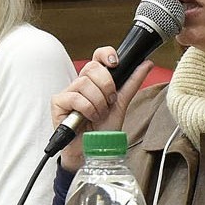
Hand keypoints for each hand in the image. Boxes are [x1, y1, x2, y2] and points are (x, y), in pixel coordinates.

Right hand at [48, 46, 153, 170]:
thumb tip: (147, 64)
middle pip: (91, 67)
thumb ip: (132, 83)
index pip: (97, 56)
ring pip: (84, 83)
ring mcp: (68, 92)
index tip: (115, 63)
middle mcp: (81, 83)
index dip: (105, 54)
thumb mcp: (121, 104)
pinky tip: (88, 118)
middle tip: (109, 102)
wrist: (93, 150)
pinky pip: (75, 97)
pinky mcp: (58, 103)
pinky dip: (87, 109)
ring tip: (98, 115)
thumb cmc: (103, 129)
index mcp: (95, 81)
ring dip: (98, 103)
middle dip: (106, 86)